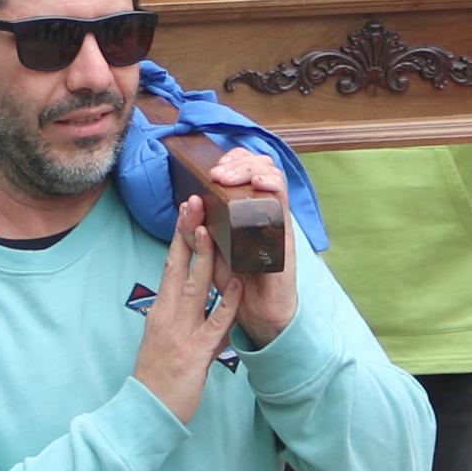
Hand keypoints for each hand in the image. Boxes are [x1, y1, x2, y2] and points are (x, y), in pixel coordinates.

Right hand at [129, 199, 237, 423]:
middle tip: (195, 203)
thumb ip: (180, 316)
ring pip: (195, 288)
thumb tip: (197, 298)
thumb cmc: (156, 378)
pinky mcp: (195, 354)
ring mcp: (181, 334)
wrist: (146, 412)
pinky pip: (215, 324)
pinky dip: (227, 303)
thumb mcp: (162, 340)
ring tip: (211, 229)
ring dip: (204, 258)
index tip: (186, 211)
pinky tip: (238, 284)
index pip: (170, 266)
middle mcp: (167, 316)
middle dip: (188, 234)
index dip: (179, 237)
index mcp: (160, 312)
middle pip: (179, 268)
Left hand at [198, 148, 296, 343]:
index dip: (232, 159)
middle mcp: (263, 207)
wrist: (255, 310)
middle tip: (218, 172)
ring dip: (250, 169)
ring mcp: (276, 217)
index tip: (213, 167)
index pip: (245, 167)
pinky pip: (282, 201)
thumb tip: (187, 204)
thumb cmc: (234, 280)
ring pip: (273, 175)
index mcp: (245, 207)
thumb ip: (194, 233)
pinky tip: (259, 183)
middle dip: (238, 161)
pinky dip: (272, 185)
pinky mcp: (285, 231)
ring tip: (231, 176)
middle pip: (261, 164)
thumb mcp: (207, 253)